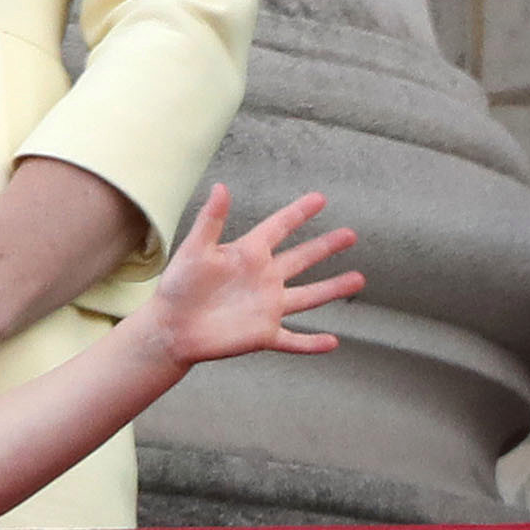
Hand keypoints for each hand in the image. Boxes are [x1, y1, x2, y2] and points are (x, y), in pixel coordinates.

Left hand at [132, 187, 360, 368]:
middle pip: (301, 258)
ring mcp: (266, 307)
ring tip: (358, 278)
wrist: (171, 328)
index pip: (279, 228)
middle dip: (325, 246)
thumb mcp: (195, 250)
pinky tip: (333, 342)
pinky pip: (294, 340)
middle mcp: (263, 278)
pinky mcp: (264, 334)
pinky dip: (313, 343)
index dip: (299, 213)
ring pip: (308, 296)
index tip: (320, 199)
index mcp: (248, 254)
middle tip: (350, 234)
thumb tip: (221, 186)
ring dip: (332, 288)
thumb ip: (211, 220)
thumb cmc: (178, 287)